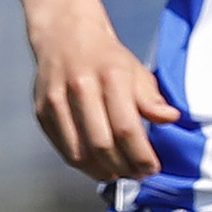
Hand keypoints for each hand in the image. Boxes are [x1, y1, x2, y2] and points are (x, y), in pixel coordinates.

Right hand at [27, 3, 178, 181]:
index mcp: (110, 75)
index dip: (141, 155)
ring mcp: (56, 101)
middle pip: (102, 144)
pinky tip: (98, 166)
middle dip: (124, 168)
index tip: (152, 168)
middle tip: (138, 175)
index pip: (126, 127)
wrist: (64, 36)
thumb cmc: (105, 58)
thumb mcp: (136, 71)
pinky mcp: (41, 112)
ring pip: (79, 152)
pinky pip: (62, 149)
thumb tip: (170, 119)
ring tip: (120, 175)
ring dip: (102, 172)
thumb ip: (151, 99)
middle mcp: (80, 87)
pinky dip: (83, 164)